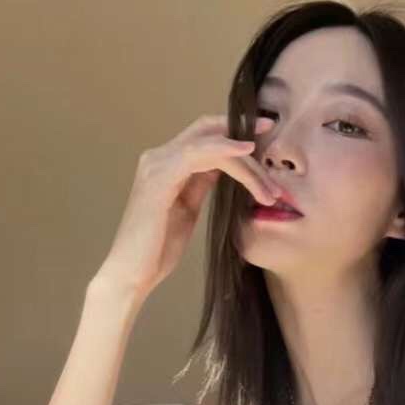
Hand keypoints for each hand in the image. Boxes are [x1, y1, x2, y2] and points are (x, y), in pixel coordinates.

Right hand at [96, 113, 281, 300]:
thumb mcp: (187, 209)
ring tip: (269, 185)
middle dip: (242, 130)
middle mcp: (158, 158)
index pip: (203, 136)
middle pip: (207, 131)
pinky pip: (197, 154)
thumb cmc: (157, 249)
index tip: (264, 134)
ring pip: (209, 144)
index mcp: (166, 165)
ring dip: (244, 161)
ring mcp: (156, 165)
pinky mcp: (159, 178)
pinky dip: (224, 149)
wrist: (132, 274)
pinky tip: (246, 152)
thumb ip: (200, 185)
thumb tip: (224, 168)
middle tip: (272, 131)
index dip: (233, 131)